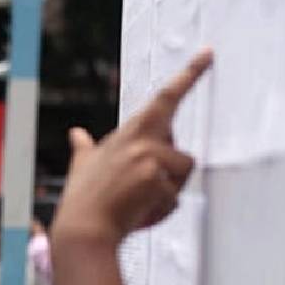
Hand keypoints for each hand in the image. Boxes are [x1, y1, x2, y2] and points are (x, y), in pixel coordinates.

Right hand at [53, 50, 212, 248]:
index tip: (209, 54)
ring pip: (181, 175)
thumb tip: (75, 133)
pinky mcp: (157, 181)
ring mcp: (149, 159)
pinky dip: (159, 212)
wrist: (83, 230)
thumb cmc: (83, 200)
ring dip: (166, 194)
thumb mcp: (82, 166)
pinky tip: (137, 216)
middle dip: (168, 172)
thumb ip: (84, 147)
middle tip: (140, 189)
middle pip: (180, 150)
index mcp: (128, 132)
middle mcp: (141, 140)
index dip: (189, 75)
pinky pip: (174, 200)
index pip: (164, 98)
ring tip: (137, 203)